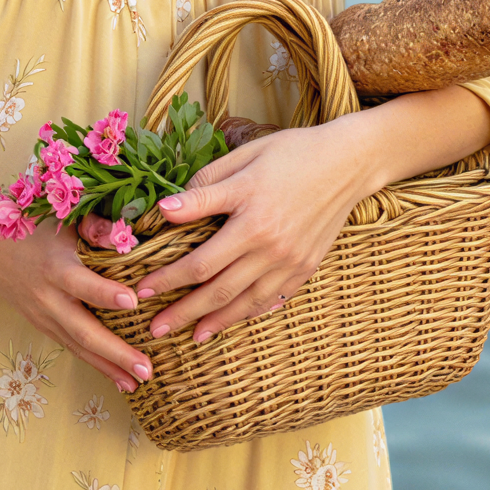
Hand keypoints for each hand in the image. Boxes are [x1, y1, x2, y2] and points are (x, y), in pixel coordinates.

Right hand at [0, 217, 156, 394]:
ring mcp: (44, 316)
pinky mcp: (43, 326)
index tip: (134, 301)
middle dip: (116, 353)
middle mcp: (49, 297)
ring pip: (79, 347)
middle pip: (83, 331)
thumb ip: (95, 227)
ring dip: (109, 368)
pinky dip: (95, 365)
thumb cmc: (31, 226)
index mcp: (56, 267)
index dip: (106, 293)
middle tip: (146, 369)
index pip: (83, 284)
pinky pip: (72, 348)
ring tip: (138, 383)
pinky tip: (118, 378)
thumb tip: (129, 238)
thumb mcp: (60, 218)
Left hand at [133, 117, 379, 345]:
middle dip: (183, 313)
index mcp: (251, 220)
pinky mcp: (306, 268)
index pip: (199, 262)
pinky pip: (272, 300)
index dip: (168, 279)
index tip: (142, 290)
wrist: (347, 162)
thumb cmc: (291, 153)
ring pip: (245, 303)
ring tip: (191, 336)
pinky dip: (249, 313)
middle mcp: (271, 249)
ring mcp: (291, 262)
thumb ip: (204, 190)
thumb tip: (164, 212)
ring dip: (214, 322)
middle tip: (155, 330)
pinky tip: (231, 320)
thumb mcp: (243, 161)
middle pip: (218, 291)